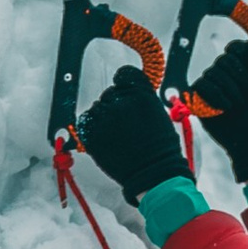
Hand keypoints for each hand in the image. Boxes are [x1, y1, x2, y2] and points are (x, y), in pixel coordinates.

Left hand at [77, 63, 182, 204]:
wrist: (153, 173)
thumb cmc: (161, 149)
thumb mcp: (158, 113)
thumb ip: (141, 99)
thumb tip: (128, 96)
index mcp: (140, 94)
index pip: (124, 75)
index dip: (124, 84)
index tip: (124, 92)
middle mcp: (121, 102)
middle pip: (110, 93)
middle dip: (115, 105)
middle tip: (124, 123)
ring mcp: (104, 118)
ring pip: (97, 108)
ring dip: (103, 117)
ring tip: (117, 134)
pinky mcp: (92, 134)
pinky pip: (86, 122)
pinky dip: (92, 128)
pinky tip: (105, 137)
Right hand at [189, 36, 247, 182]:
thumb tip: (243, 44)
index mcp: (244, 67)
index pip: (235, 47)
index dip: (243, 56)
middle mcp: (227, 75)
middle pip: (224, 59)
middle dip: (240, 77)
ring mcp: (213, 87)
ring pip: (212, 72)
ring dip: (230, 89)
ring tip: (239, 105)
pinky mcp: (200, 101)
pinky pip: (200, 85)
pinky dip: (215, 95)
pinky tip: (226, 108)